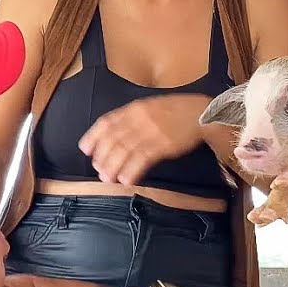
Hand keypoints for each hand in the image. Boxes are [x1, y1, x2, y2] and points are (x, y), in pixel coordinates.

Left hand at [79, 94, 208, 185]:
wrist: (202, 113)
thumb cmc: (178, 111)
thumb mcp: (152, 107)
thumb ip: (134, 117)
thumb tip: (116, 134)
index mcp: (135, 108)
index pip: (107, 122)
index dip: (94, 136)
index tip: (85, 149)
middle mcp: (139, 118)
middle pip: (113, 139)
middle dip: (102, 156)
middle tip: (98, 169)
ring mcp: (151, 131)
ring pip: (124, 151)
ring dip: (113, 167)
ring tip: (108, 179)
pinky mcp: (163, 144)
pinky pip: (142, 159)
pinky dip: (131, 171)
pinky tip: (126, 180)